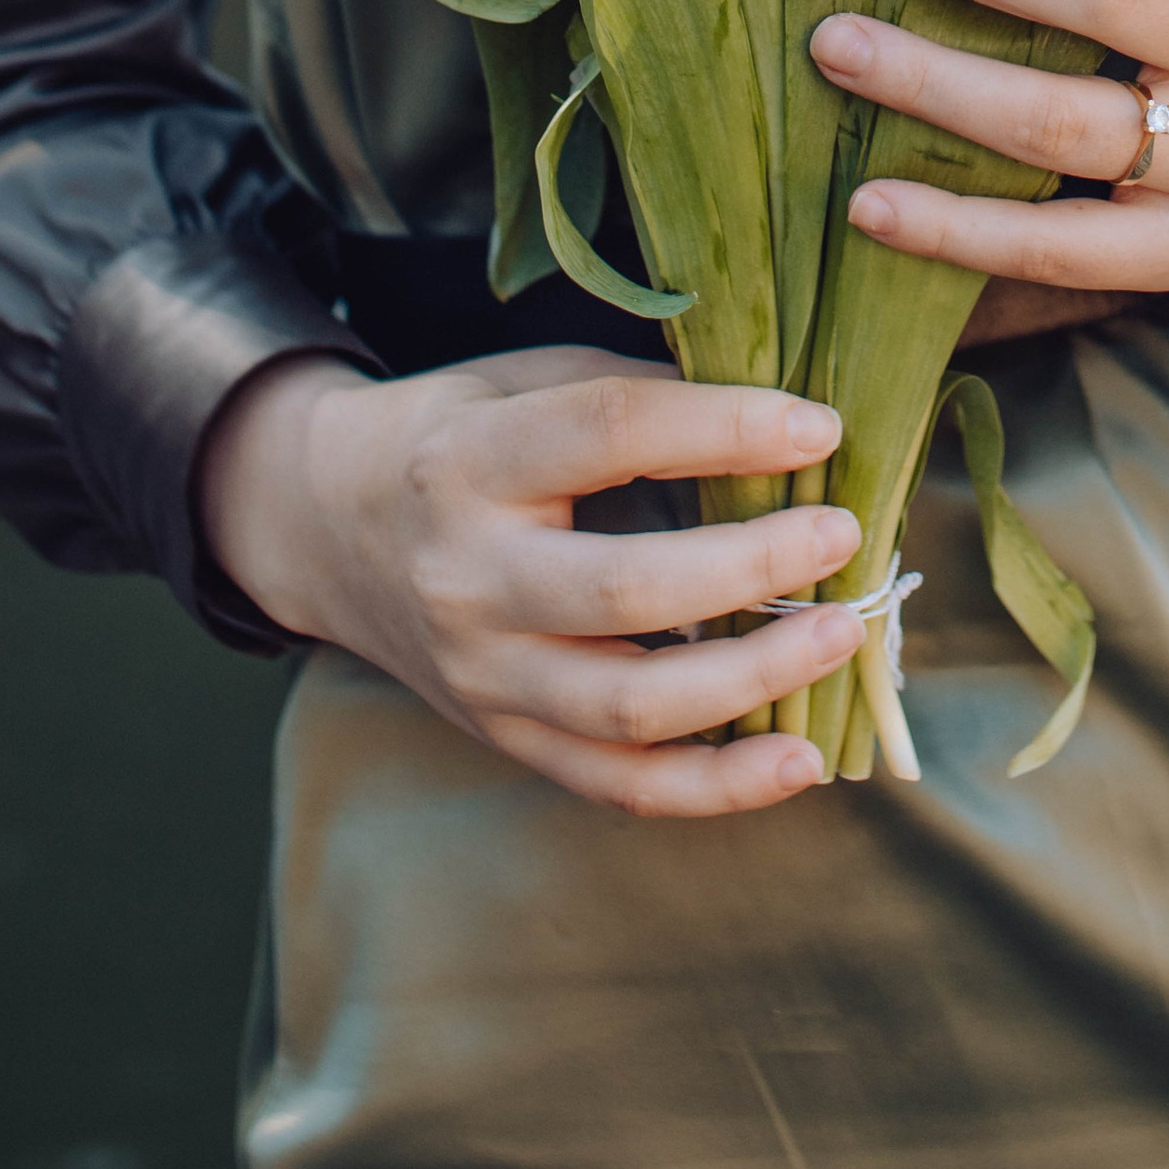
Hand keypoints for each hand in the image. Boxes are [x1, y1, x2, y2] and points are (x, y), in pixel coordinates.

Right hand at [196, 344, 866, 815]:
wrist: (327, 528)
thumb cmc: (457, 437)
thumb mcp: (523, 382)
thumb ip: (636, 397)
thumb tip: (783, 418)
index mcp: (470, 461)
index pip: (609, 438)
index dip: (724, 427)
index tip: (820, 424)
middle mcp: (468, 579)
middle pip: (624, 591)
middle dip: (751, 568)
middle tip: (841, 534)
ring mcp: (484, 677)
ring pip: (630, 708)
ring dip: (753, 680)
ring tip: (840, 635)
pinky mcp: (506, 740)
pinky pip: (621, 786)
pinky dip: (719, 787)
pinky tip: (799, 759)